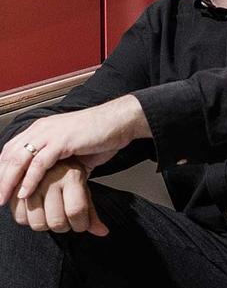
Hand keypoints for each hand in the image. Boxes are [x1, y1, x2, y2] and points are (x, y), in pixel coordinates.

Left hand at [0, 94, 150, 204]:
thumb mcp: (72, 147)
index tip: (0, 188)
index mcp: (42, 128)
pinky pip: (39, 163)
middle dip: (0, 177)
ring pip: (20, 159)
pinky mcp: (62, 141)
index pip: (11, 149)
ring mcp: (51, 133)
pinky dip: (29, 180)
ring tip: (3, 199)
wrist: (121, 122)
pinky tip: (25, 194)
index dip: (2, 169)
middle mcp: (42, 128)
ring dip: (8, 181)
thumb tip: (52, 180)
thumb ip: (58, 160)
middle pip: (10, 155)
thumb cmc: (101, 135)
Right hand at [9, 159, 108, 236]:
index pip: (76, 211)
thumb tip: (103, 232)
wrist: (49, 158)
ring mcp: (31, 185)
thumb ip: (92, 214)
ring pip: (38, 223)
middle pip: (56, 221)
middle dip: (64, 227)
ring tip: (52, 216)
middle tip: (66, 220)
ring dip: (47, 226)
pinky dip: (30, 222)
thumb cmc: (69, 177)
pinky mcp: (15, 191)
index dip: (80, 224)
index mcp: (72, 177)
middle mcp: (51, 179)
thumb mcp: (84, 191)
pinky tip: (38, 213)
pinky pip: (20, 218)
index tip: (80, 224)